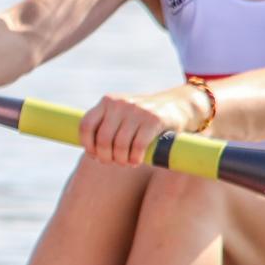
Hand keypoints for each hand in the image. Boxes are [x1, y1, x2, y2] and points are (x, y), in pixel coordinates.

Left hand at [79, 86, 203, 166]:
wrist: (178, 105)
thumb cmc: (143, 117)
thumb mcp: (121, 115)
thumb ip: (106, 126)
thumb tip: (90, 152)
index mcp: (107, 101)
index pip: (86, 125)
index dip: (88, 145)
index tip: (94, 155)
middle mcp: (120, 104)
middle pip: (102, 139)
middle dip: (106, 157)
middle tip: (113, 162)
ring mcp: (137, 110)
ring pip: (119, 145)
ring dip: (121, 160)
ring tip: (126, 163)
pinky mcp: (154, 119)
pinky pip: (137, 146)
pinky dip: (134, 158)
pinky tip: (137, 161)